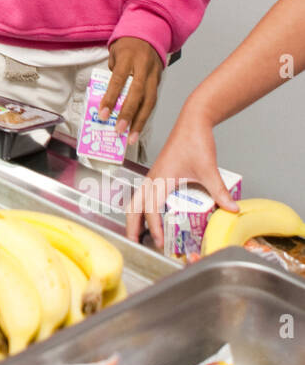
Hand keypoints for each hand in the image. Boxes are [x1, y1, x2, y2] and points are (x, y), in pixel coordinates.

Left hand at [99, 37, 163, 143]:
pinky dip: (145, 115)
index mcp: (129, 57)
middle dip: (127, 114)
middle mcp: (144, 67)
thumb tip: (109, 96)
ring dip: (140, 121)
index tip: (103, 114)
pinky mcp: (160, 80)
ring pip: (149, 101)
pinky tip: (138, 127)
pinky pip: (153, 100)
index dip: (110, 98)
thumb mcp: (115, 53)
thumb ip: (113, 72)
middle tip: (118, 130)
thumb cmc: (128, 44)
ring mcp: (155, 74)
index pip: (119, 80)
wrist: (150, 31)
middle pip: (137, 93)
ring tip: (130, 137)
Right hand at [127, 100, 238, 247]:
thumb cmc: (195, 140)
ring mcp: (153, 175)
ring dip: (136, 217)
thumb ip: (219, 190)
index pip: (151, 209)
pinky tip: (154, 215)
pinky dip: (143, 207)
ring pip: (136, 200)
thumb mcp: (208, 168)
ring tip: (140, 234)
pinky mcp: (158, 173)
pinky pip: (144, 194)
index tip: (160, 242)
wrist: (192, 121)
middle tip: (135, 244)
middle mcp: (152, 178)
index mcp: (161, 179)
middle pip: (134, 206)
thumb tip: (231, 209)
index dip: (154, 227)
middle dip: (132, 226)